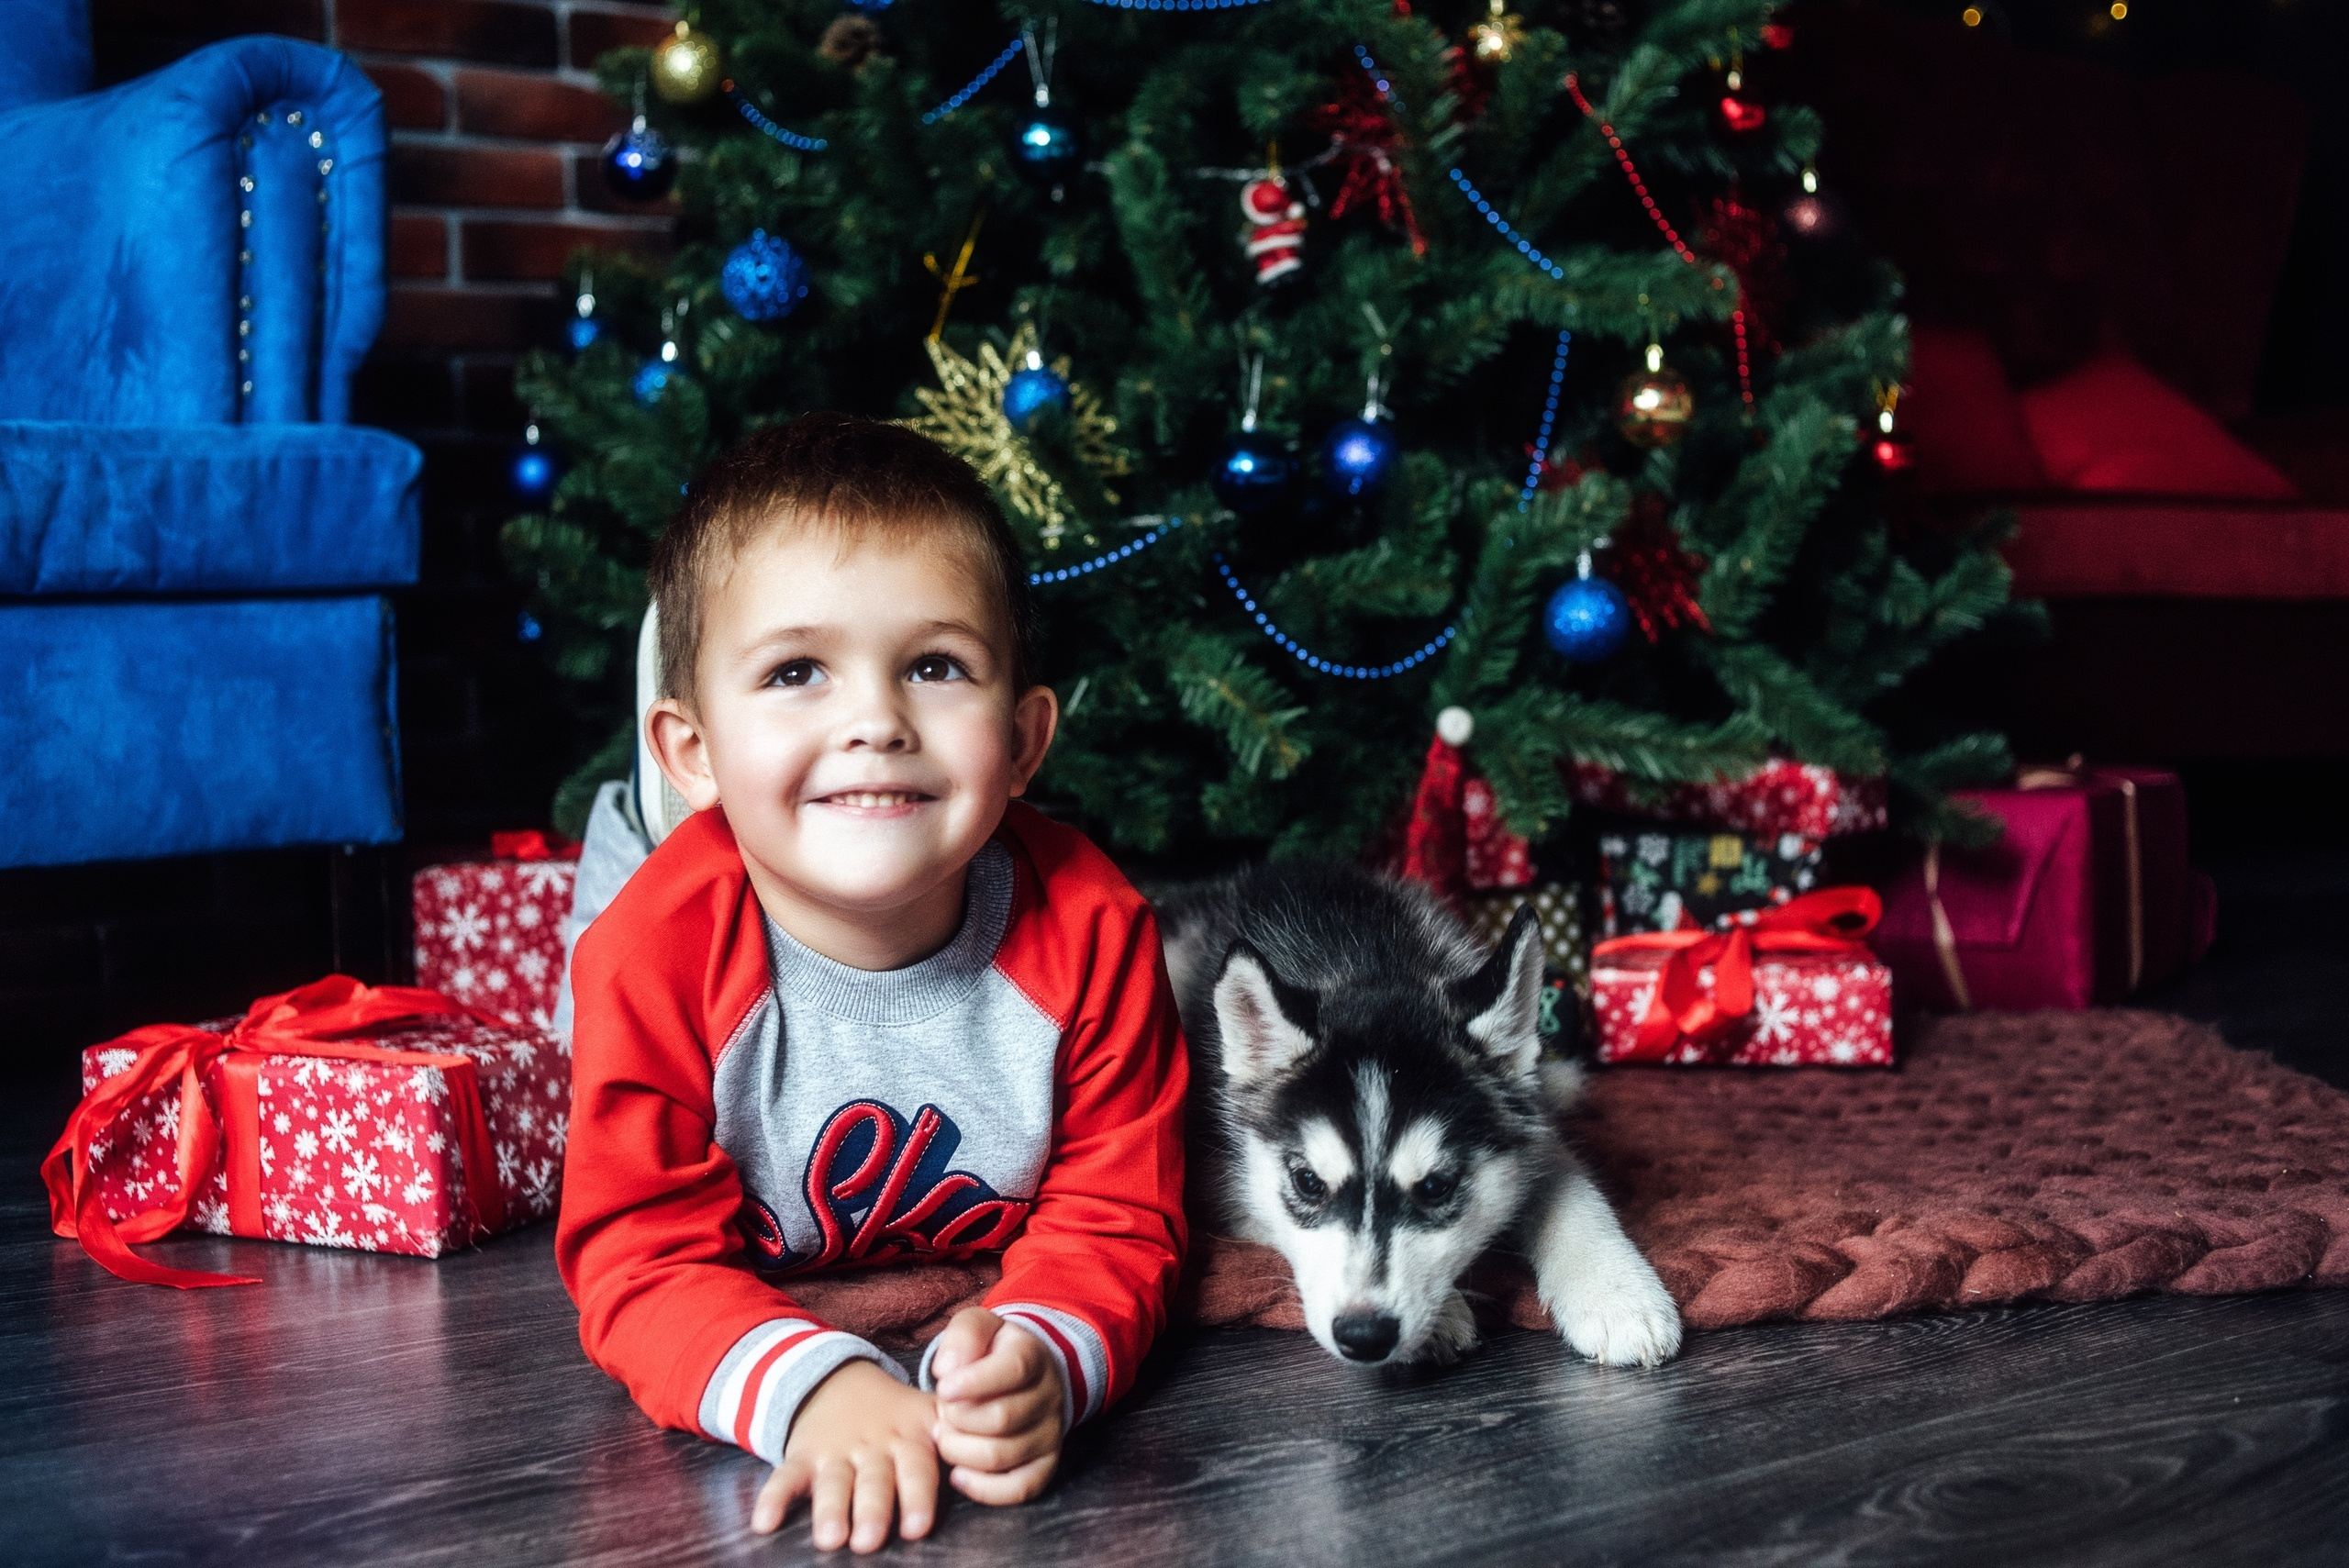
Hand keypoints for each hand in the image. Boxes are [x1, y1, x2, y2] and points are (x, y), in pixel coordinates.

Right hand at [752, 1359, 938, 1552]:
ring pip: (832, 1483)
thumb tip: (995, 1459)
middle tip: (871, 1541)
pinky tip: (765, 1523)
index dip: (918, 1497)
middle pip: (873, 1481)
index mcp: (908, 1439)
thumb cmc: (897, 1415)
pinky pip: (785, 1477)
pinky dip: (773, 1498)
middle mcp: (872, 1448)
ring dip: (830, 1510)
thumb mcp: (929, 1413)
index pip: (916, 1469)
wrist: (838, 1381)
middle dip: (873, 1510)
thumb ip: (956, 1432)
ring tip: (831, 1539)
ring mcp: (835, 1452)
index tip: (919, 1527)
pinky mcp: (803, 1456)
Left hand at [928, 1307, 1067, 1505]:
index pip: (1012, 1371)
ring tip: (945, 1438)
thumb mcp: (977, 1326)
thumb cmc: (991, 1351)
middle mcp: (1049, 1396)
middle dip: (958, 1419)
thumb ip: (963, 1336)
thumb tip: (947, 1370)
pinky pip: (1020, 1488)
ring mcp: (1050, 1434)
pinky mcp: (1045, 1465)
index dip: (974, 1382)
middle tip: (941, 1414)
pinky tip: (958, 1474)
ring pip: (1003, 1456)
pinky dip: (983, 1489)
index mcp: (1033, 1356)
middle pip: (1002, 1418)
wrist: (1026, 1373)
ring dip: (961, 1452)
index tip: (943, 1387)